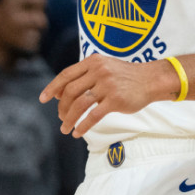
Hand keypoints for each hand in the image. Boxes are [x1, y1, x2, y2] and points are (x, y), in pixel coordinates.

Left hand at [38, 53, 173, 137]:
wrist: (151, 79)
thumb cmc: (124, 76)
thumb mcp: (103, 67)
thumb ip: (84, 76)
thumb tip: (59, 92)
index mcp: (92, 62)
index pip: (66, 75)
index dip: (52, 87)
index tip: (42, 99)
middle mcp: (98, 71)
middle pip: (70, 91)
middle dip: (61, 106)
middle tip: (60, 117)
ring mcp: (107, 85)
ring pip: (80, 104)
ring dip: (69, 118)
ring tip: (65, 128)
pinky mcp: (116, 100)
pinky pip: (94, 115)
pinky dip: (83, 125)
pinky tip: (78, 132)